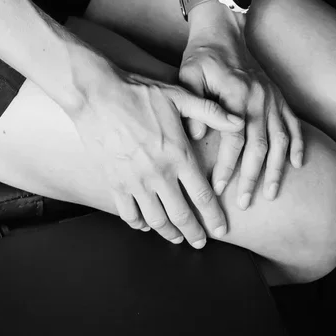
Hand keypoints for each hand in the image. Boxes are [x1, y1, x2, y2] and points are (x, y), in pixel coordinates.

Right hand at [70, 58, 243, 246]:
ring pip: (156, 220)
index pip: (203, 196)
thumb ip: (210, 111)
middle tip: (200, 242)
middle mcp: (159, 174)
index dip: (214, 218)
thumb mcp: (178, 95)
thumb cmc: (138, 92)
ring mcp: (135, 181)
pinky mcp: (114, 183)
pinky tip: (145, 224)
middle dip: (194, 234)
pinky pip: (129, 214)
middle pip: (181, 216)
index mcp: (178, 155)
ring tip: (176, 238)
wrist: (96, 94)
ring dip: (168, 233)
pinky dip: (139, 224)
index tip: (220, 230)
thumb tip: (239, 121)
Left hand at [178, 12, 303, 208]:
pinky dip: (298, 145)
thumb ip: (193, 104)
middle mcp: (259, 98)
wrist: (223, 32)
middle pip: (260, 145)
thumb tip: (194, 134)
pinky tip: (298, 165)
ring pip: (280, 140)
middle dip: (252, 177)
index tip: (218, 187)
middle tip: (244, 203)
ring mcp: (272, 98)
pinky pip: (294, 124)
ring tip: (271, 194)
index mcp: (236, 93)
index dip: (227, 164)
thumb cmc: (202, 57)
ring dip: (276, 168)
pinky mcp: (279, 97)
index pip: (234, 137)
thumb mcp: (189, 75)